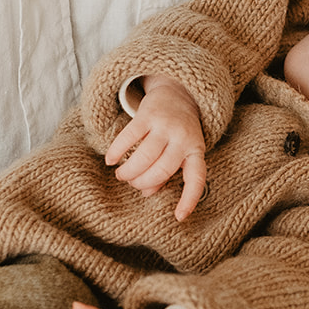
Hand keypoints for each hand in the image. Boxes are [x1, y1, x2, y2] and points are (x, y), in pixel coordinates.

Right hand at [105, 74, 206, 220]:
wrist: (178, 91)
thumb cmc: (178, 131)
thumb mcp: (181, 151)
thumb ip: (167, 173)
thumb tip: (148, 192)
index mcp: (196, 150)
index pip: (197, 178)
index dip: (189, 199)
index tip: (179, 217)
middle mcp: (183, 138)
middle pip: (162, 170)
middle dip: (142, 182)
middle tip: (131, 183)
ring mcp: (166, 125)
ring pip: (144, 156)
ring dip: (129, 171)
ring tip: (121, 174)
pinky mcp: (148, 114)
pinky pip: (129, 137)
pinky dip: (117, 151)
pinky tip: (111, 160)